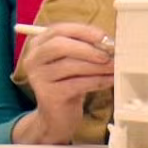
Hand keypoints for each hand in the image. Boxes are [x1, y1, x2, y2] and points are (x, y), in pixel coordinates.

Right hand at [13, 22, 114, 144]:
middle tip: (108, 54)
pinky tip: (109, 80)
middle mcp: (33, 59)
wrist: (56, 117)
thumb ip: (84, 48)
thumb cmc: (67, 83)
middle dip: (88, 48)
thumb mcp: (72, 62)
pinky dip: (97, 81)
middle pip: (59, 45)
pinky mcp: (49, 95)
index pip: (58, 30)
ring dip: (97, 66)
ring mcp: (39, 78)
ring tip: (113, 67)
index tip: (103, 36)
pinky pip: (77, 84)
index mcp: (38, 45)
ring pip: (70, 65)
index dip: (83, 31)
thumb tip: (108, 42)